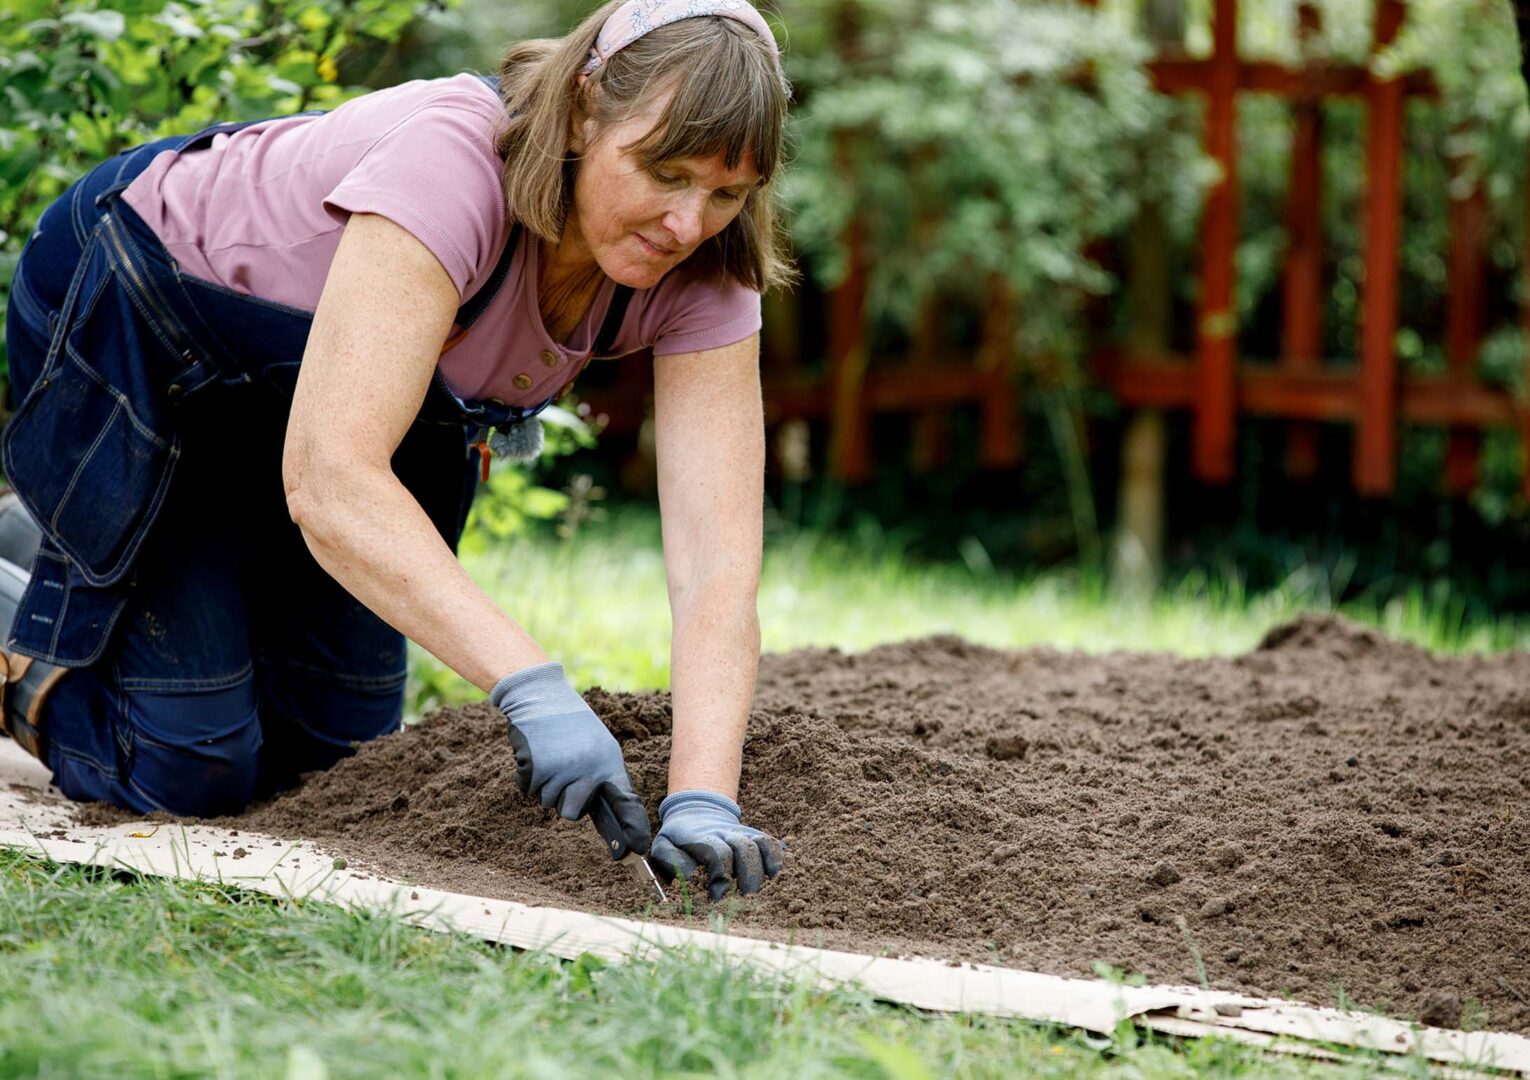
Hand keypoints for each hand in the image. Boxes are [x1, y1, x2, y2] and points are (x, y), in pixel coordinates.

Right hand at [491, 662, 649, 854]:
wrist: (541, 696)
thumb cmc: (572, 725)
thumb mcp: (598, 746)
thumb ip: (602, 777)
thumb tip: (608, 815)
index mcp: (608, 762)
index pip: (625, 801)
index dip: (632, 827)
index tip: (638, 848)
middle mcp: (587, 769)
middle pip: (572, 813)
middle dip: (564, 800)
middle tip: (563, 772)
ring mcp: (560, 770)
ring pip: (547, 802)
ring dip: (545, 785)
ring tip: (551, 755)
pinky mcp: (534, 767)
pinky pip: (528, 789)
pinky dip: (528, 776)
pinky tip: (536, 753)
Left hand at [651, 790, 783, 900]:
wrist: (696, 811)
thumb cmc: (678, 837)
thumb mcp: (664, 845)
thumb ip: (673, 861)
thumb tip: (690, 878)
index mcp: (702, 837)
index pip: (719, 854)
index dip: (721, 877)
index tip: (717, 898)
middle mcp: (726, 832)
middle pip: (745, 848)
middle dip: (748, 876)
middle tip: (745, 899)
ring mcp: (743, 833)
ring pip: (761, 844)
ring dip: (764, 869)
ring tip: (763, 892)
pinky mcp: (755, 836)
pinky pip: (771, 843)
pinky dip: (776, 859)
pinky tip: (773, 877)